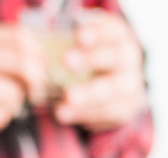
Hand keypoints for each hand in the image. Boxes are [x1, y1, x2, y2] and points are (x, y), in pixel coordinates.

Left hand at [52, 10, 145, 131]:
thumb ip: (66, 41)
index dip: (98, 34)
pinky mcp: (125, 108)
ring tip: (66, 99)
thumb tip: (36, 44)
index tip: (78, 37)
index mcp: (117, 37)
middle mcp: (128, 60)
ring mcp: (130, 85)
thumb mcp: (79, 43)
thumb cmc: (85, 56)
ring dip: (89, 95)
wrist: (109, 80)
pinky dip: (85, 114)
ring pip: (114, 90)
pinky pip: (108, 113)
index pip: (112, 32)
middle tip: (66, 61)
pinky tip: (65, 113)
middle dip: (91, 60)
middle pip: (115, 59)